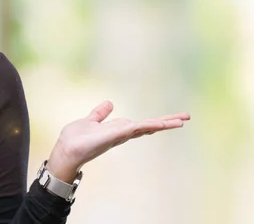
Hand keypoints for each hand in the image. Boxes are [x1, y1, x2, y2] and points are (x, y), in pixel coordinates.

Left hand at [46, 101, 189, 181]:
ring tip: (181, 121)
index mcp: (119, 129)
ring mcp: (120, 135)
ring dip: (163, 124)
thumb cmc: (76, 139)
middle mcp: (122, 133)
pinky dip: (147, 126)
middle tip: (186, 118)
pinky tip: (159, 124)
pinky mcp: (115, 135)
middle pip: (149, 126)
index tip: (175, 118)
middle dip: (167, 122)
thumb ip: (100, 114)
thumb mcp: (90, 121)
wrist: (66, 149)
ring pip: (146, 127)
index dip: (158, 121)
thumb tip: (110, 103)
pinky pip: (134, 129)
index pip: (143, 124)